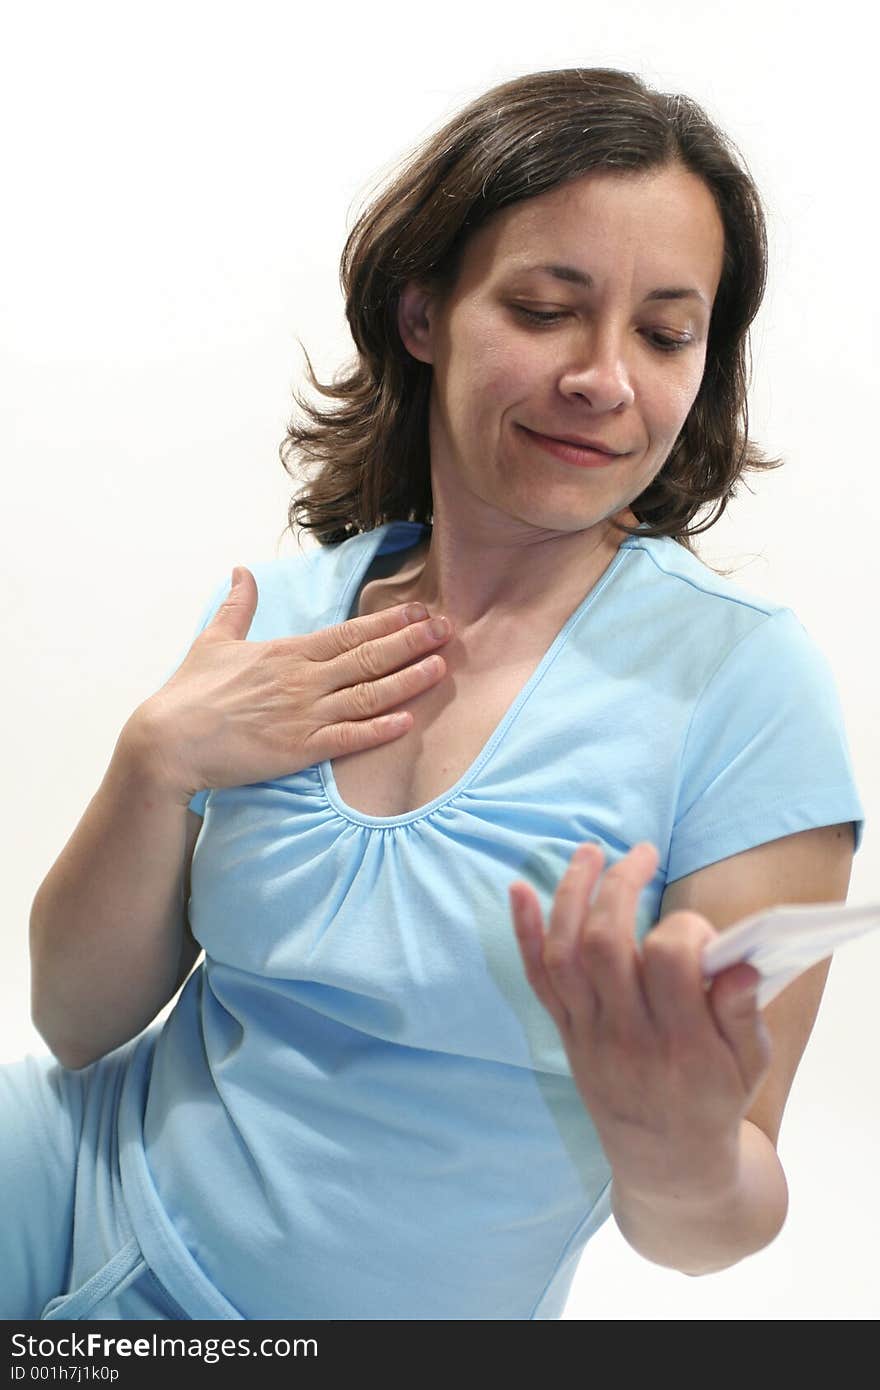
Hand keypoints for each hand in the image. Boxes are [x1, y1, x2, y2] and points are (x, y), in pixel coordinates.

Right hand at [128, 568, 452, 804]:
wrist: (168, 741)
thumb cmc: (189, 693)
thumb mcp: (214, 640)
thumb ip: (237, 606)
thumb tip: (240, 571)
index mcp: (288, 653)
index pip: (350, 632)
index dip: (389, 622)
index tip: (421, 612)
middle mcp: (303, 680)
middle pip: (368, 657)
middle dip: (412, 643)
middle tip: (449, 630)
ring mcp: (303, 715)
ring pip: (368, 695)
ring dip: (407, 680)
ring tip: (440, 668)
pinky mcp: (299, 750)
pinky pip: (347, 738)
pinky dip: (379, 730)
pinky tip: (407, 720)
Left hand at [508, 841, 772, 1201]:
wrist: (666, 1164)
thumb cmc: (714, 1100)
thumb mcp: (749, 1065)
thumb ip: (742, 1013)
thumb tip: (737, 962)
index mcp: (682, 1044)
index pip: (670, 960)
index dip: (686, 927)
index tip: (700, 929)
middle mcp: (627, 1037)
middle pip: (606, 946)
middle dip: (619, 887)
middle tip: (641, 852)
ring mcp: (589, 1035)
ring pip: (565, 955)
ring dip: (571, 894)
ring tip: (590, 851)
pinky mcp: (566, 1035)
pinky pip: (538, 979)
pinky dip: (524, 933)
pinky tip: (519, 889)